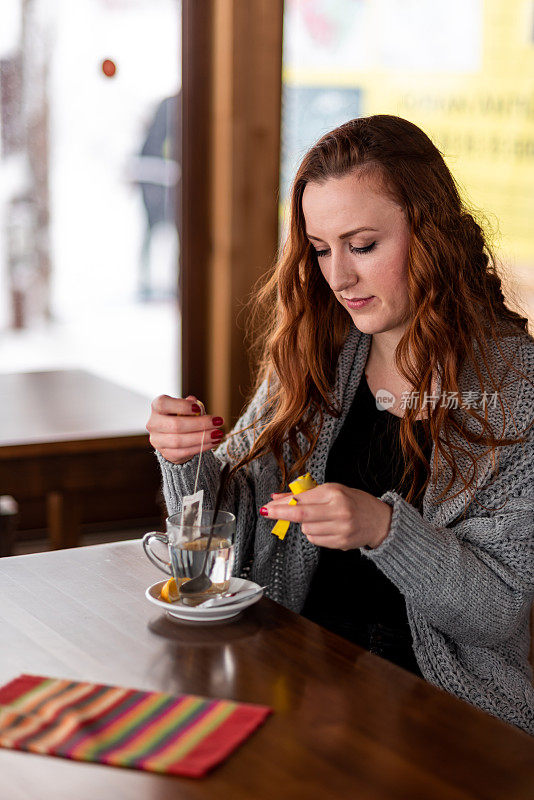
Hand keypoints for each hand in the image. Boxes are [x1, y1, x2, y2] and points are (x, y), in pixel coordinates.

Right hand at [146, 394, 224, 464]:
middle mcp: (153, 423)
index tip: (198, 408)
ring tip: (218, 434)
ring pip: (180, 441)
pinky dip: (200, 447)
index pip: (163, 404)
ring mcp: (157, 440)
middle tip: (217, 422)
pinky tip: (213, 443)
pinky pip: (184, 452)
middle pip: (175, 425)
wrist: (175, 437)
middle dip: (200, 424)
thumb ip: (193, 405)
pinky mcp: (166, 453)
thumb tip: (196, 404)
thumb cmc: (182, 417)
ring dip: (202, 437)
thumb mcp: (188, 408)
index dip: (181, 406)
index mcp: (157, 407)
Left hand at [261, 483, 392, 549]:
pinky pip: (316, 540)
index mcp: (334, 493)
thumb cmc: (353, 501)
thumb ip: (303, 495)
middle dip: (281, 514)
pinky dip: (314, 534)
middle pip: (301, 515)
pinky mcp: (342, 542)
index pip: (301, 499)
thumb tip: (276, 497)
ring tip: (318, 518)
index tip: (266, 506)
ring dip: (305, 524)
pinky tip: (325, 528)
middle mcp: (338, 510)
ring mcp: (341, 528)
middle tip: (266, 513)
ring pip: (307, 529)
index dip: (281, 504)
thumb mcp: (330, 491)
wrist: (379, 520)